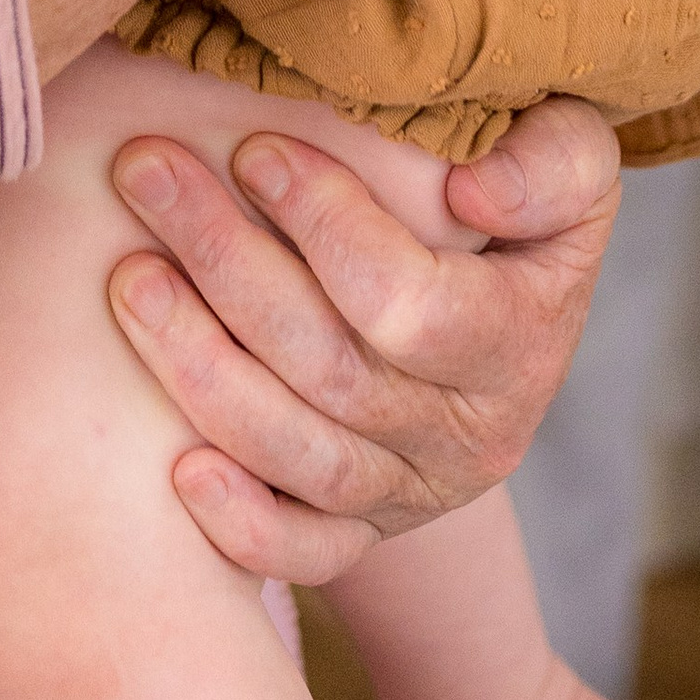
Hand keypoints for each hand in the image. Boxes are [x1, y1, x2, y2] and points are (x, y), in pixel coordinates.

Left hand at [104, 102, 622, 580]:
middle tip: (145, 171)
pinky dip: (242, 524)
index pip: (415, 304)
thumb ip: (551, 161)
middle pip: (334, 372)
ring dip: (202, 369)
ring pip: (301, 456)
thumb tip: (471, 197)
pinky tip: (175, 468)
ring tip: (128, 278)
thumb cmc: (516, 195)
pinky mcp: (363, 529)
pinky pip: (304, 551)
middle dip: (228, 265)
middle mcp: (469, 433)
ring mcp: (411, 491)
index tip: (254, 149)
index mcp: (521, 339)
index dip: (328, 227)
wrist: (508, 297)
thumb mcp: (571, 155)